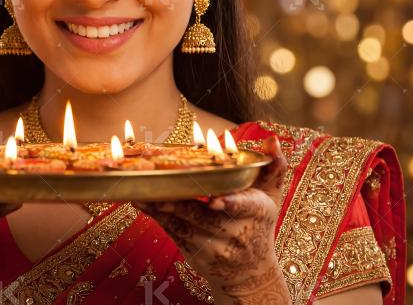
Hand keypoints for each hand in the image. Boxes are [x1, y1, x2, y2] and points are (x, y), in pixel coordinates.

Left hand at [133, 136, 290, 303]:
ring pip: (185, 225)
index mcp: (258, 213)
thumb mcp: (271, 197)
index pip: (246, 207)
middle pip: (207, 217)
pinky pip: (173, 232)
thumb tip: (271, 138)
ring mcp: (214, 246)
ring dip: (161, 208)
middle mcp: (237, 233)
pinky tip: (140, 201)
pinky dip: (156, 216)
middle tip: (162, 188)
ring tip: (141, 192)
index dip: (231, 204)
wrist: (250, 274)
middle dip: (183, 203)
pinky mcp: (194, 252)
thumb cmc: (259, 225)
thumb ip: (273, 166)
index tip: (215, 201)